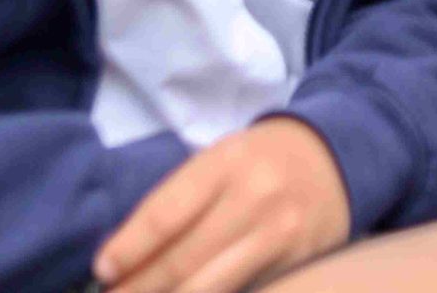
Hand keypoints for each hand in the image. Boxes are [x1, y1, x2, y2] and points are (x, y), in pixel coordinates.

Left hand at [95, 116, 350, 292]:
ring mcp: (280, 235)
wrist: (334, 157)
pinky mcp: (300, 262)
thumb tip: (125, 253)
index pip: (166, 214)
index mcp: (225, 163)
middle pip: (185, 259)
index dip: (130, 248)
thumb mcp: (219, 160)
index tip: (103, 270)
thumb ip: (180, 201)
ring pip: (212, 285)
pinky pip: (248, 291)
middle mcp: (254, 198)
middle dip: (140, 287)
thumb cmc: (259, 160)